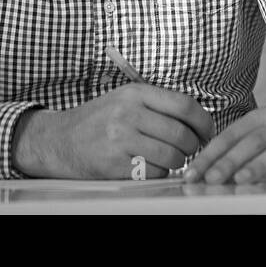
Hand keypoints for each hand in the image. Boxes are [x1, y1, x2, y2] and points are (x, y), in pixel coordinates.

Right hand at [11, 84, 214, 178]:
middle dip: (192, 146)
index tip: (208, 132)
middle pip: (181, 134)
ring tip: (167, 158)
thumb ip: (157, 104)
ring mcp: (120, 140)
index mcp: (135, 93)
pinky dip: (158, 173)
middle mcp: (128, 113)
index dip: (204, 122)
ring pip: (171, 156)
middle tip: (189, 150)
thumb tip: (198, 119)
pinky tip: (149, 167)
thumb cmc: (98, 120)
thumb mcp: (125, 99)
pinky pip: (153, 173)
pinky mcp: (114, 165)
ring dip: (177, 162)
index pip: (184, 105)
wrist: (57, 140)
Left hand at [182, 103, 265, 184]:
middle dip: (230, 161)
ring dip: (259, 165)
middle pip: (254, 141)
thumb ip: (239, 146)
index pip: (232, 134)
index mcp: (263, 116)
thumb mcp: (265, 130)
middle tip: (211, 179)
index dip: (211, 154)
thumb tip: (203, 170)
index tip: (192, 174)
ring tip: (240, 180)